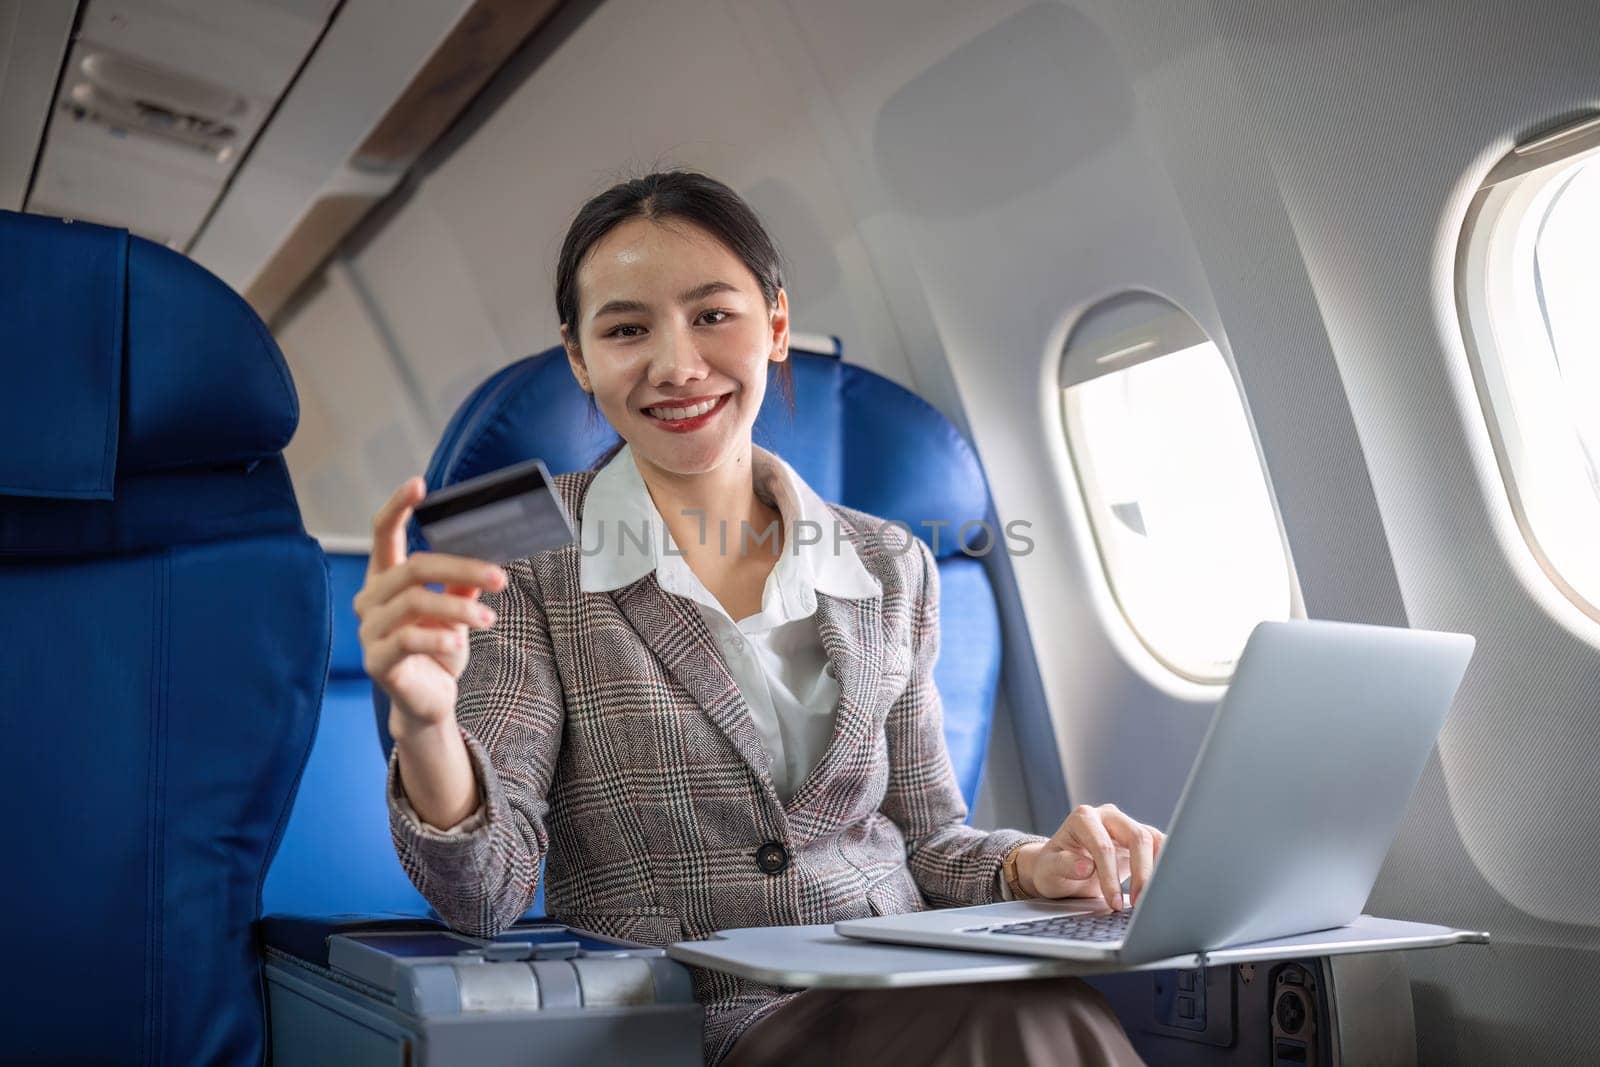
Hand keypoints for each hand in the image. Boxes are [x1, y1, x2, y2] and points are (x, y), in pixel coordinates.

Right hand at [353, 477, 507, 739]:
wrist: (430, 700)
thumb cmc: (439, 648)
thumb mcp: (455, 611)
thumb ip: (462, 584)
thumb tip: (487, 556)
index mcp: (386, 579)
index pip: (383, 534)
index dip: (397, 506)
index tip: (419, 484)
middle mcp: (371, 600)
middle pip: (413, 568)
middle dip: (461, 569)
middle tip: (499, 577)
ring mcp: (369, 630)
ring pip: (414, 602)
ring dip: (459, 610)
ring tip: (489, 621)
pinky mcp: (376, 661)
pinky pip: (407, 639)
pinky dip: (438, 637)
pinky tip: (459, 642)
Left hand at [1015, 803, 1165, 910]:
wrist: (1058, 869)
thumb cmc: (1052, 869)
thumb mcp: (1049, 871)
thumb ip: (1064, 866)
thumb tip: (1086, 866)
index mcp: (1083, 818)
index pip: (1104, 846)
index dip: (1110, 876)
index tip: (1113, 902)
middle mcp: (1107, 816)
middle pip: (1136, 836)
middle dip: (1142, 872)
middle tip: (1139, 903)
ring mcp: (1125, 825)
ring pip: (1153, 839)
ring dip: (1157, 869)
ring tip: (1154, 897)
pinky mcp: (1139, 838)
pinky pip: (1159, 846)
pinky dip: (1164, 864)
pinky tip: (1163, 885)